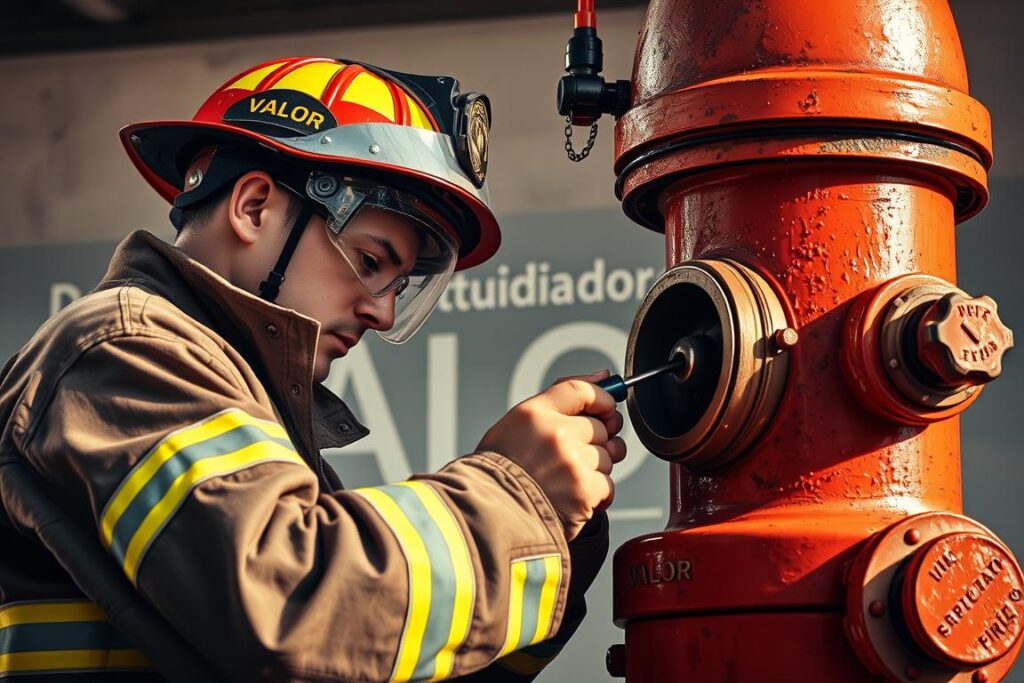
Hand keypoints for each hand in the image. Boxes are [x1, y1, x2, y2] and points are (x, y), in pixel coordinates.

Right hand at [476, 370, 626, 540]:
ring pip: (608, 457)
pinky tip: (573, 496)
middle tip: (573, 455)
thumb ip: (559, 400)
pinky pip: (608, 485)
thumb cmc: (498, 473)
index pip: (581, 390)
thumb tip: (604, 376)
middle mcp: (556, 434)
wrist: (487, 516)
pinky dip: (596, 494)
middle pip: (600, 426)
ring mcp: (572, 463)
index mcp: (534, 413)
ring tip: (566, 479)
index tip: (605, 407)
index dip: (601, 399)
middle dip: (595, 441)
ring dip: (595, 469)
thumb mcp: (515, 425)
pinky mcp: (584, 491)